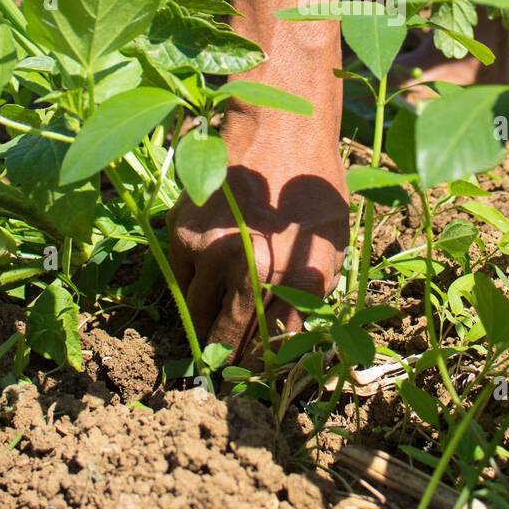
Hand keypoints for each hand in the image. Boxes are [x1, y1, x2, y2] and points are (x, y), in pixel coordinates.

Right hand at [168, 0, 348, 362]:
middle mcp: (248, 268)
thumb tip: (284, 346)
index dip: (258, 371)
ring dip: (204, 332)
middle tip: (224, 381)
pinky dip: (189, 294)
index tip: (252, 383)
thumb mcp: (329, 245)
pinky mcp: (180, 232)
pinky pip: (179, 282)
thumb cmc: (312, 185)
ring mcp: (209, 250)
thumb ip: (307, 298)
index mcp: (291, 277)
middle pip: (227, 340)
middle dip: (227, 364)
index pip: (267, 349)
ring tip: (210, 347)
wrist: (276, 124)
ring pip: (197, 315)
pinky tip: (202, 294)